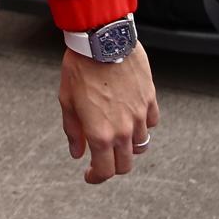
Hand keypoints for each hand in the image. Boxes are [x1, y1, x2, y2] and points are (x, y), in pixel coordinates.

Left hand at [58, 46, 158, 183]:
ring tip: (117, 135)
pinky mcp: (150, 100)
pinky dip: (143, 125)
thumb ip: (73, 131)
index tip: (90, 175)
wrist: (102, 41)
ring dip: (128, 146)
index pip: (104, 171)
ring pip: (140, 145)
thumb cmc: (80, 68)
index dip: (96, 177)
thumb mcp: (67, 101)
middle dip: (113, 166)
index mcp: (100, 134)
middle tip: (102, 158)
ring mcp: (139, 116)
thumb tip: (77, 153)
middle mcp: (123, 130)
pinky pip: (151, 122)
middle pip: (125, 165)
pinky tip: (132, 117)